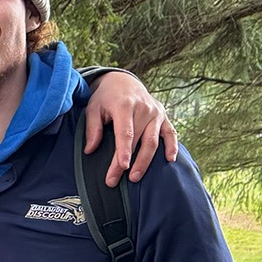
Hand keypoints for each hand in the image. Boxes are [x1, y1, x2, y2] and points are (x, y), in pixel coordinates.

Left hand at [84, 72, 179, 186]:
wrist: (123, 81)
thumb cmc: (105, 97)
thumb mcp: (93, 108)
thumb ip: (93, 128)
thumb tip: (90, 150)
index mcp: (125, 105)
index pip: (125, 133)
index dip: (124, 151)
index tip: (121, 168)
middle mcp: (144, 109)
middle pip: (138, 141)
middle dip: (128, 163)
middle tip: (115, 181)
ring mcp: (156, 113)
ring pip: (153, 141)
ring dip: (145, 161)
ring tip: (135, 177)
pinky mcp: (163, 116)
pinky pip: (170, 133)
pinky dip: (172, 146)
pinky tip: (170, 160)